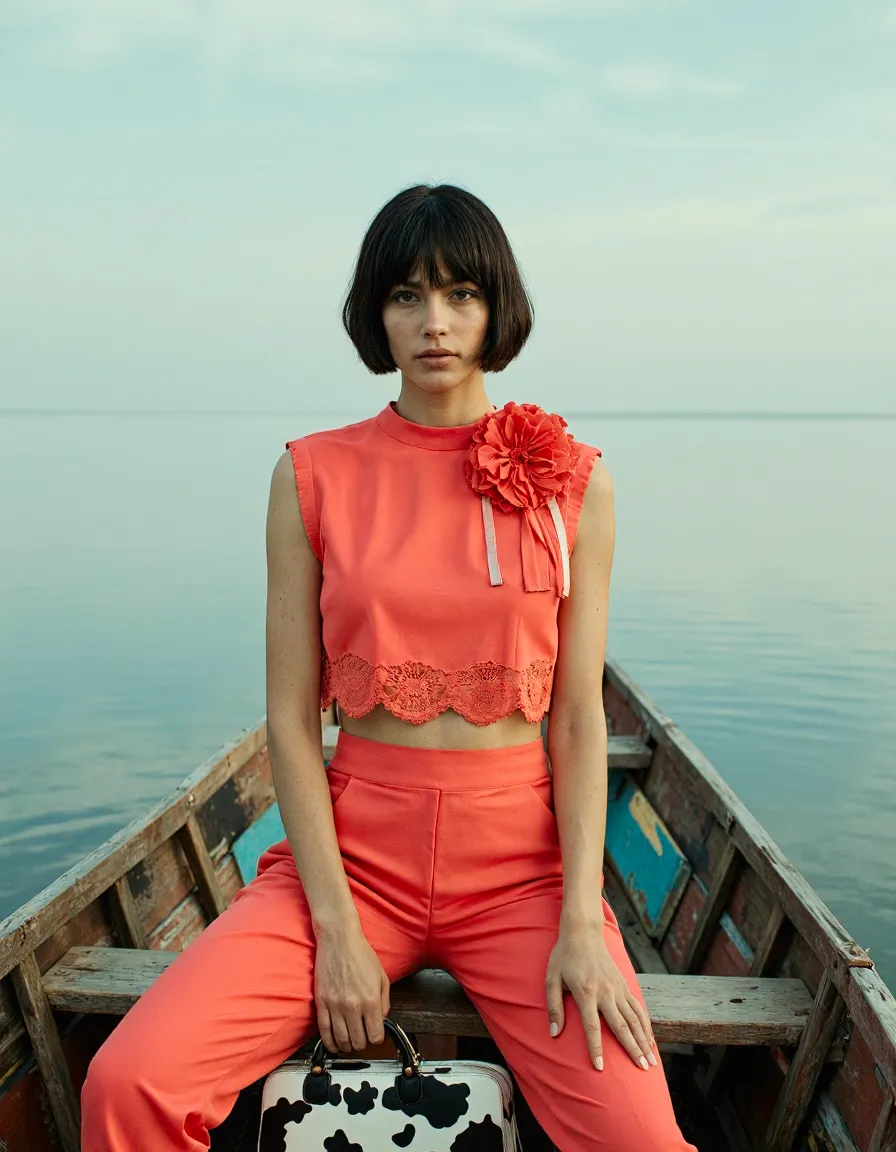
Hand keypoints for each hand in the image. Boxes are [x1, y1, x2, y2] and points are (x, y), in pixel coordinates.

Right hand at [313, 921, 390, 1053]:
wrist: (339, 939)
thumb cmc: (361, 954)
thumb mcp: (382, 976)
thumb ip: (384, 1001)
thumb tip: (381, 1020)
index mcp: (371, 1000)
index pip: (376, 1035)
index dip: (377, 1038)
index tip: (375, 1035)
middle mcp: (353, 1006)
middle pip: (359, 1041)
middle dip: (363, 1044)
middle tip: (363, 1038)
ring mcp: (335, 1005)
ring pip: (342, 1040)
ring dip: (347, 1046)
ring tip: (350, 1044)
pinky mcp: (321, 1003)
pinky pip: (324, 1031)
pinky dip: (330, 1043)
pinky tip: (334, 1045)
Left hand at [545, 924, 656, 1071]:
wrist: (583, 932)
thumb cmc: (564, 956)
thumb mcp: (552, 979)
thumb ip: (554, 1007)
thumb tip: (554, 1033)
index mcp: (586, 992)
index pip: (592, 1027)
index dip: (596, 1049)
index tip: (600, 1068)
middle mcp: (605, 992)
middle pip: (621, 1026)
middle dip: (632, 1049)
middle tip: (643, 1069)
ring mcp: (618, 988)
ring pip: (634, 1019)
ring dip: (644, 1041)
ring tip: (652, 1061)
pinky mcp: (624, 984)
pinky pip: (638, 1008)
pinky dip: (646, 1025)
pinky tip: (651, 1040)